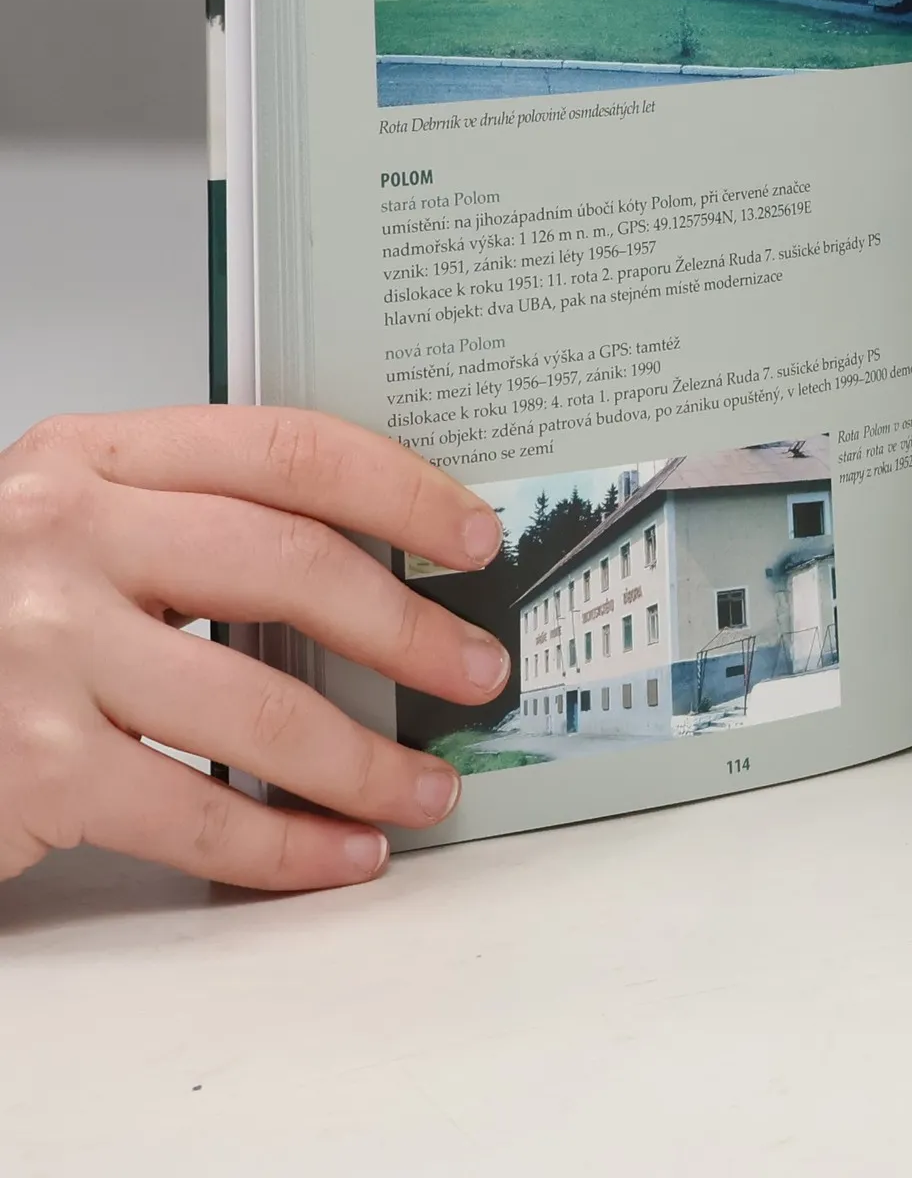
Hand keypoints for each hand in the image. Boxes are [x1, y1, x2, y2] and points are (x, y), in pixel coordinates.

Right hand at [0, 408, 510, 891]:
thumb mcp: (66, 527)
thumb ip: (191, 521)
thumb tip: (370, 569)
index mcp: (89, 458)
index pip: (287, 449)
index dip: (401, 491)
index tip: (470, 535)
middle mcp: (61, 535)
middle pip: (293, 567)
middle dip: (410, 628)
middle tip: (476, 666)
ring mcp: (39, 650)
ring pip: (262, 706)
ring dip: (369, 758)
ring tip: (428, 784)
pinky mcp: (32, 767)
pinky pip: (199, 812)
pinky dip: (290, 846)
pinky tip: (346, 853)